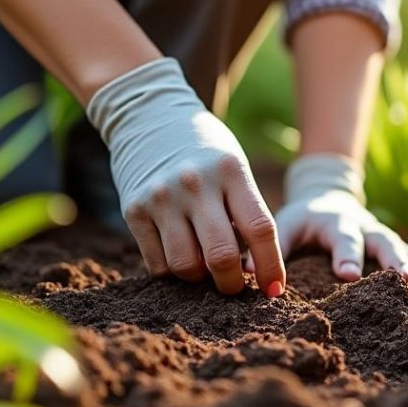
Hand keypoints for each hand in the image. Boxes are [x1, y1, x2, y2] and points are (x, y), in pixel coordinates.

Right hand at [86, 58, 284, 295]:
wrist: (148, 116)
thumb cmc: (205, 152)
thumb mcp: (234, 169)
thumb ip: (245, 213)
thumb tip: (254, 272)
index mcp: (231, 171)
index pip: (260, 230)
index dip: (271, 268)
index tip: (274, 290)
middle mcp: (195, 184)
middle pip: (222, 256)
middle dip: (232, 284)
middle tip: (235, 286)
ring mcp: (161, 197)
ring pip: (186, 267)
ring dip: (200, 279)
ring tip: (204, 267)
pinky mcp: (133, 210)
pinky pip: (158, 264)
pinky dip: (173, 271)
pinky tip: (180, 254)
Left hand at [267, 154, 407, 281]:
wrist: (326, 194)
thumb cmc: (301, 218)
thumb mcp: (285, 224)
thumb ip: (271, 247)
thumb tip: (247, 273)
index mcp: (333, 221)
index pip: (340, 239)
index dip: (345, 256)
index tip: (348, 274)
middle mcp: (359, 224)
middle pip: (378, 239)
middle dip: (389, 258)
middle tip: (399, 277)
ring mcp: (376, 232)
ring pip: (395, 244)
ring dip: (407, 260)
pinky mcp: (386, 240)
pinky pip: (406, 250)